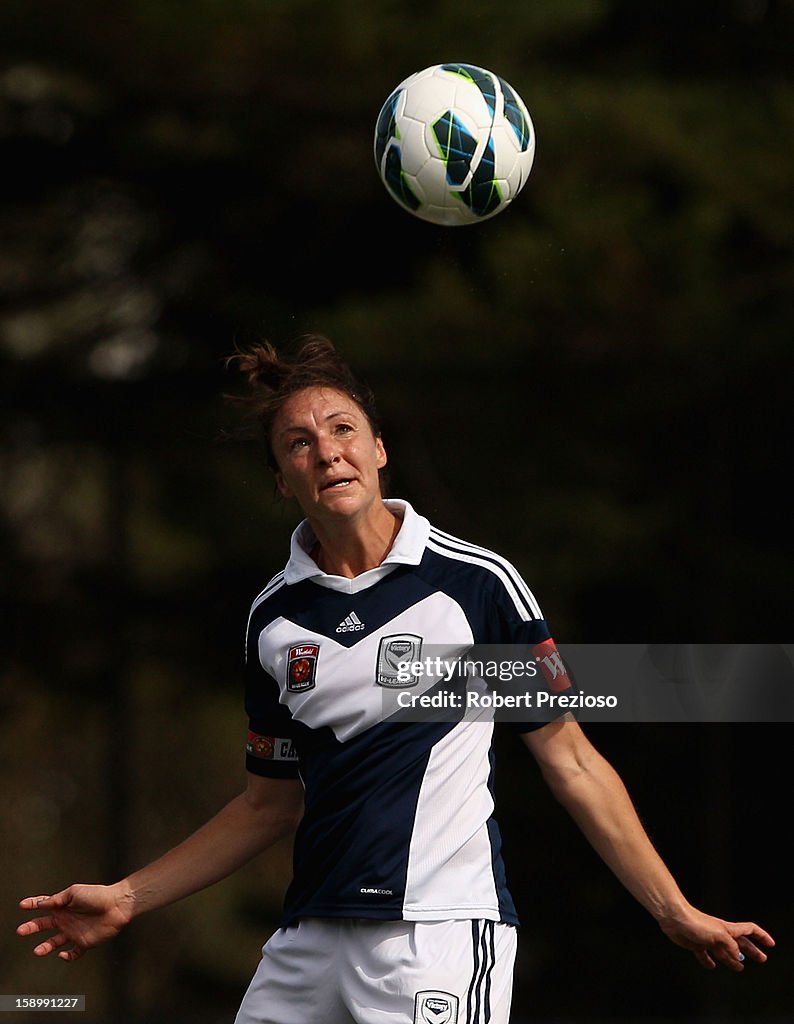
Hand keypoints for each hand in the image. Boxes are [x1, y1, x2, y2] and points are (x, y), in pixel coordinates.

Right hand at [17, 884, 132, 961]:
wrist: (117, 905)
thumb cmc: (98, 895)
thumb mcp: (74, 892)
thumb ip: (57, 899)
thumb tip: (42, 903)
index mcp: (63, 906)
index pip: (44, 905)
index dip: (33, 905)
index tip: (22, 905)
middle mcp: (67, 919)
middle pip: (44, 925)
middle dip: (32, 927)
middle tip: (21, 930)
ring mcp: (74, 931)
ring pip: (55, 942)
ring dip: (45, 947)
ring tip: (37, 950)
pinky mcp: (84, 942)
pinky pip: (73, 953)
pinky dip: (67, 957)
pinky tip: (62, 955)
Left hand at [659, 907, 774, 970]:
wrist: (674, 918)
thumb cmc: (697, 923)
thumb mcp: (719, 935)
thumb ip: (731, 947)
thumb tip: (738, 957)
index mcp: (728, 930)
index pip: (749, 930)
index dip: (761, 936)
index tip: (770, 944)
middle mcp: (720, 934)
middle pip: (740, 944)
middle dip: (752, 951)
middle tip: (762, 959)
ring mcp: (708, 939)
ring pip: (724, 952)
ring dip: (732, 960)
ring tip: (740, 968)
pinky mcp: (696, 944)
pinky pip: (704, 955)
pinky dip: (709, 961)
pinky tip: (711, 966)